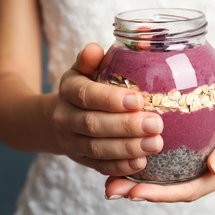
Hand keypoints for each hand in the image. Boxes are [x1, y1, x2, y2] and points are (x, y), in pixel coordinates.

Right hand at [49, 43, 163, 175]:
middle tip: (156, 124)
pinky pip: (100, 166)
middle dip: (126, 126)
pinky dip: (120, 166)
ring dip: (128, 148)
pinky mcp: (82, 160)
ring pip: (98, 148)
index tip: (138, 100)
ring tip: (155, 144)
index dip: (111, 99)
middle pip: (94, 124)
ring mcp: (72, 142)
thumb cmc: (82, 89)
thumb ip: (89, 60)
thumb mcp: (82, 70)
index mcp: (68, 90)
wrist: (58, 119)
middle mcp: (65, 117)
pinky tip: (141, 163)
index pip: (86, 95)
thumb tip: (95, 48)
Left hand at [105, 82, 214, 201]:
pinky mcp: (193, 148)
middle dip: (142, 191)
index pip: (189, 190)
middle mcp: (208, 170)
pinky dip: (148, 160)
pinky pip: (168, 160)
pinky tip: (129, 153)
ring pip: (167, 176)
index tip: (134, 192)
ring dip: (140, 179)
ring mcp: (199, 160)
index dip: (162, 194)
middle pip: (173, 188)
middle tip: (112, 189)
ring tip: (111, 178)